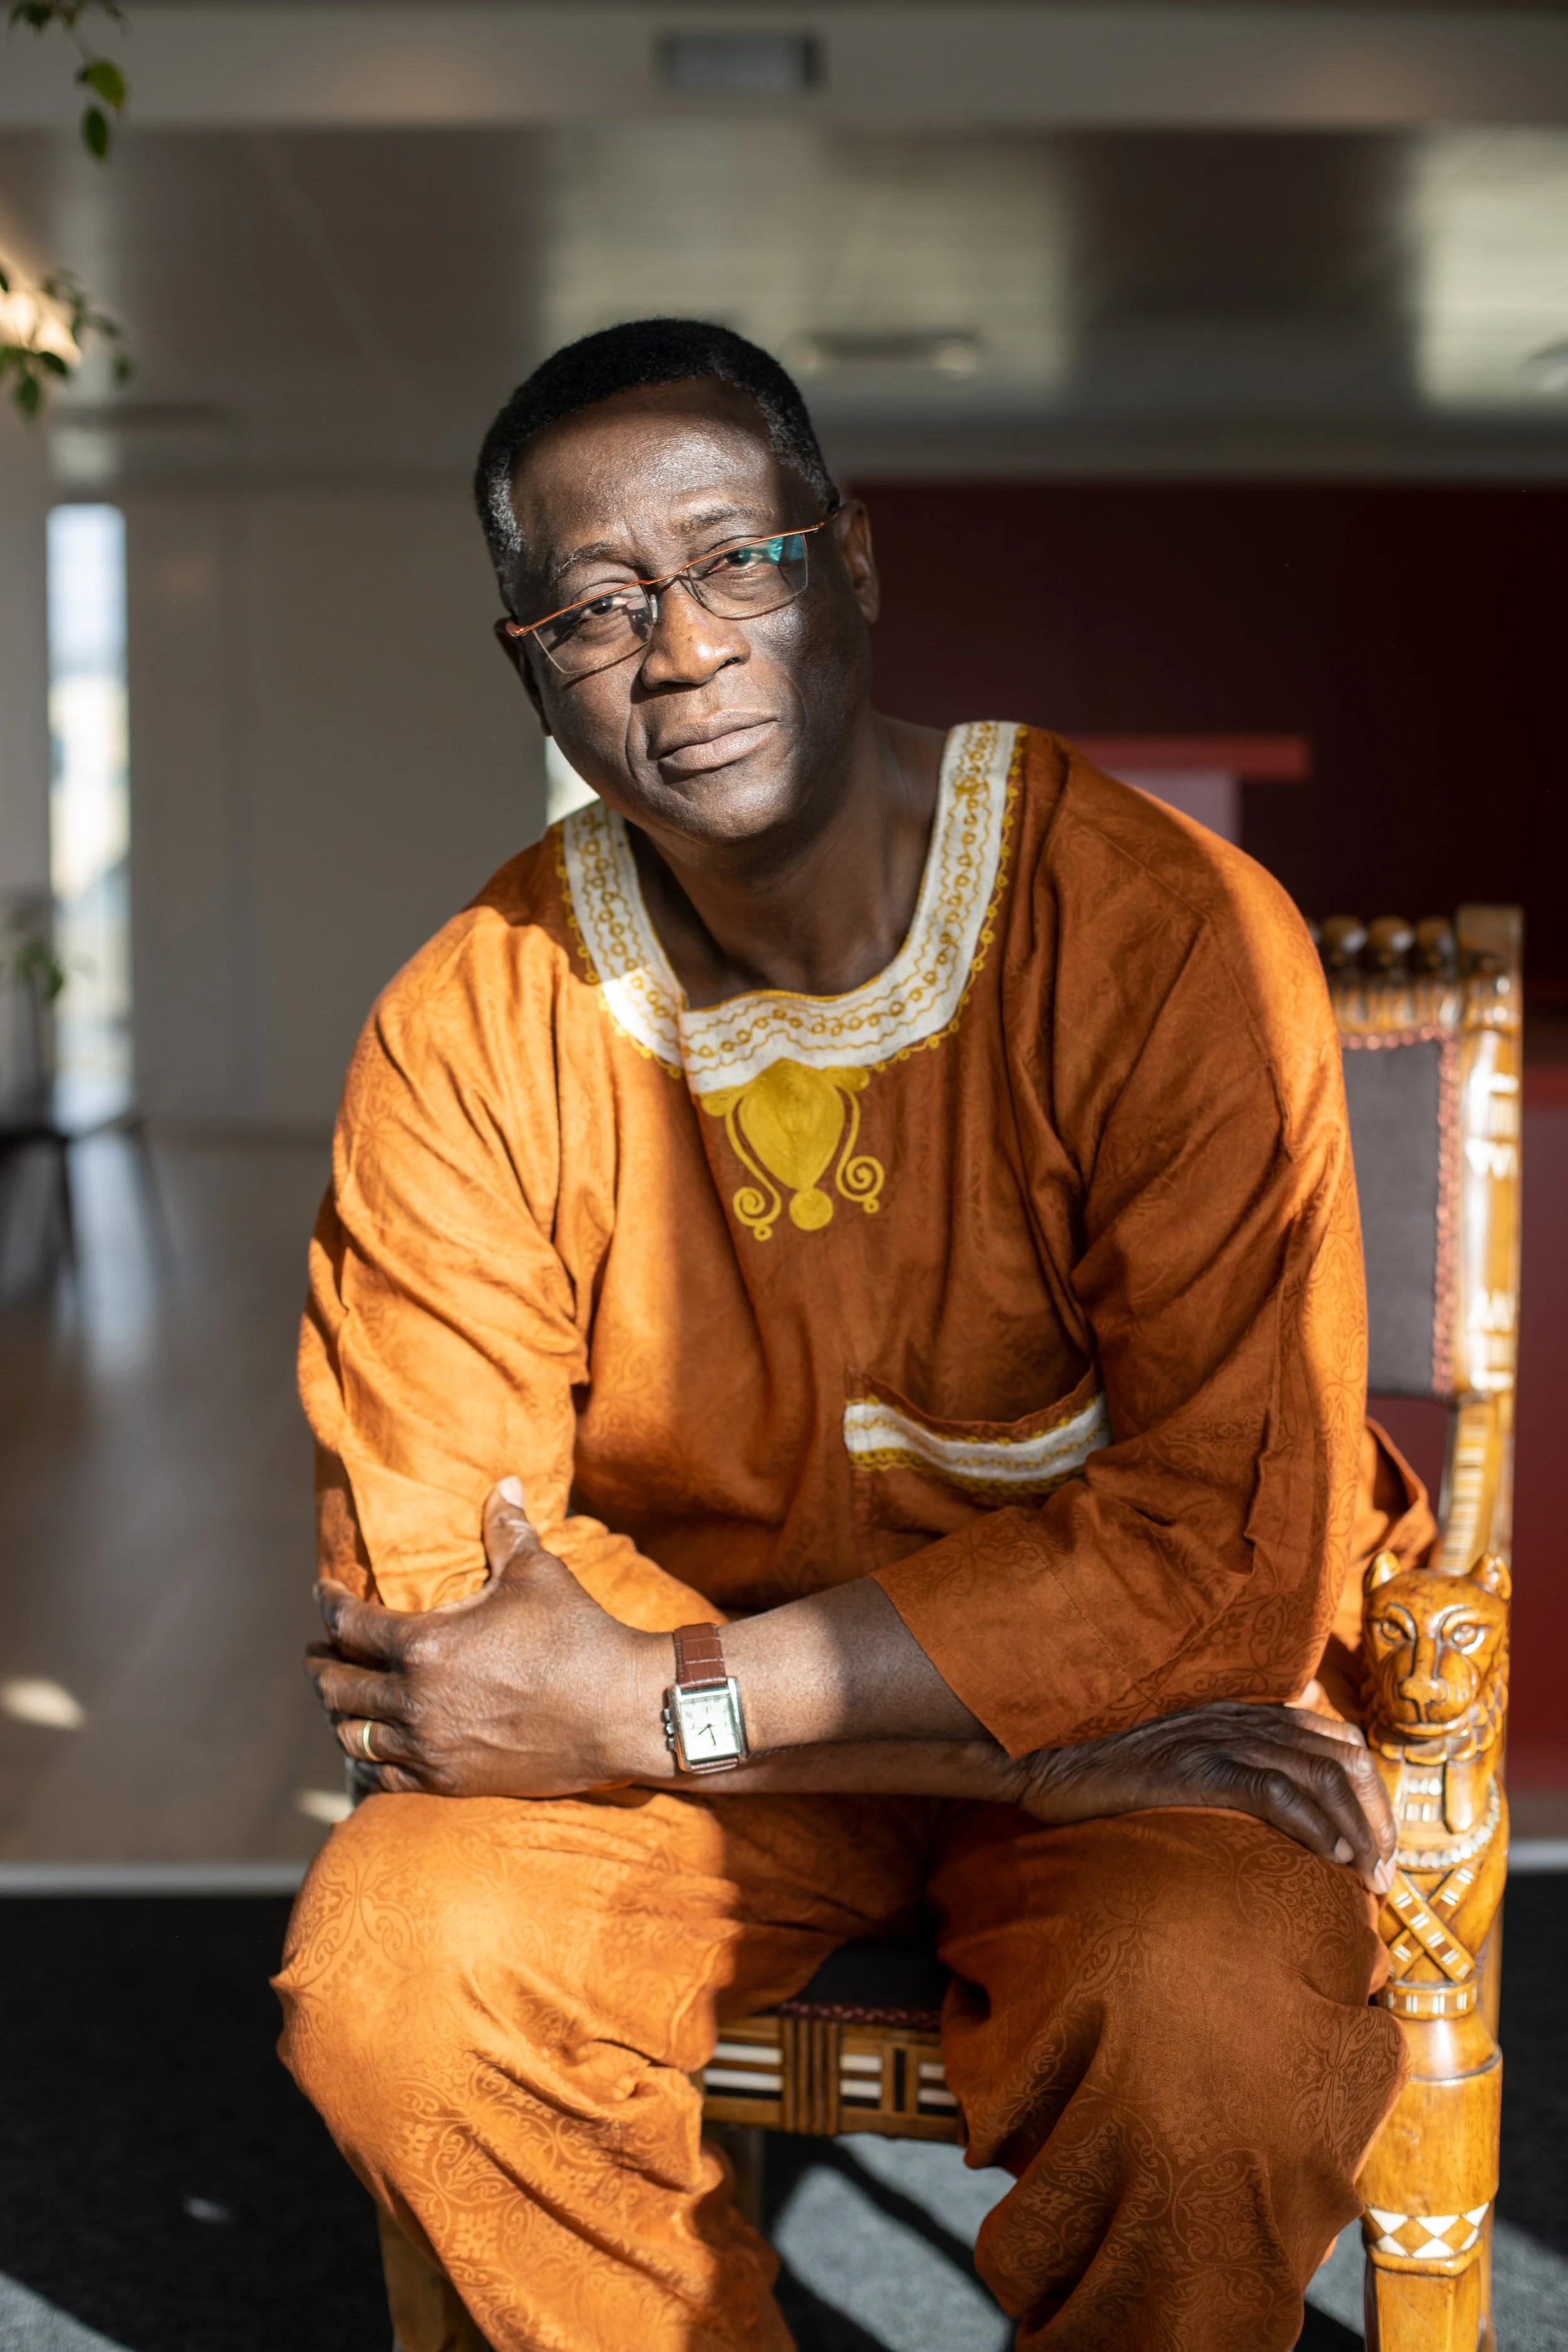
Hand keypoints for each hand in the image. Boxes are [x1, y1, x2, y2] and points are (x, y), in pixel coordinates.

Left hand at [306, 1477, 669, 1797]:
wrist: (621, 1711)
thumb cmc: (577, 1636)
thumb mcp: (538, 1573)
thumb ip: (506, 1530)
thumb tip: (504, 1483)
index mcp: (425, 1644)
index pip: (352, 1624)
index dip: (329, 1605)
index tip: (321, 1593)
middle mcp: (415, 1700)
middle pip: (338, 1684)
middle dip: (321, 1664)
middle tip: (316, 1652)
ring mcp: (429, 1746)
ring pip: (352, 1734)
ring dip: (338, 1713)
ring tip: (337, 1699)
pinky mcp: (450, 1780)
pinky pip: (383, 1776)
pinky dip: (366, 1760)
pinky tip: (366, 1749)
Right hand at [1005, 1700, 1396, 1893]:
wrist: (1048, 1758)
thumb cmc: (1112, 1770)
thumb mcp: (1185, 1756)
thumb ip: (1233, 1763)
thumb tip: (1284, 1800)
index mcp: (1247, 1713)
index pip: (1341, 1743)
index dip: (1374, 1796)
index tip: (1379, 1851)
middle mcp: (1244, 1718)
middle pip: (1346, 1759)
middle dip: (1380, 1819)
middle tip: (1384, 1876)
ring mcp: (1221, 1738)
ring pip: (1322, 1775)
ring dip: (1358, 1832)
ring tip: (1368, 1880)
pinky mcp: (1198, 1766)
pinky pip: (1275, 1792)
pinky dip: (1314, 1826)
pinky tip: (1330, 1860)